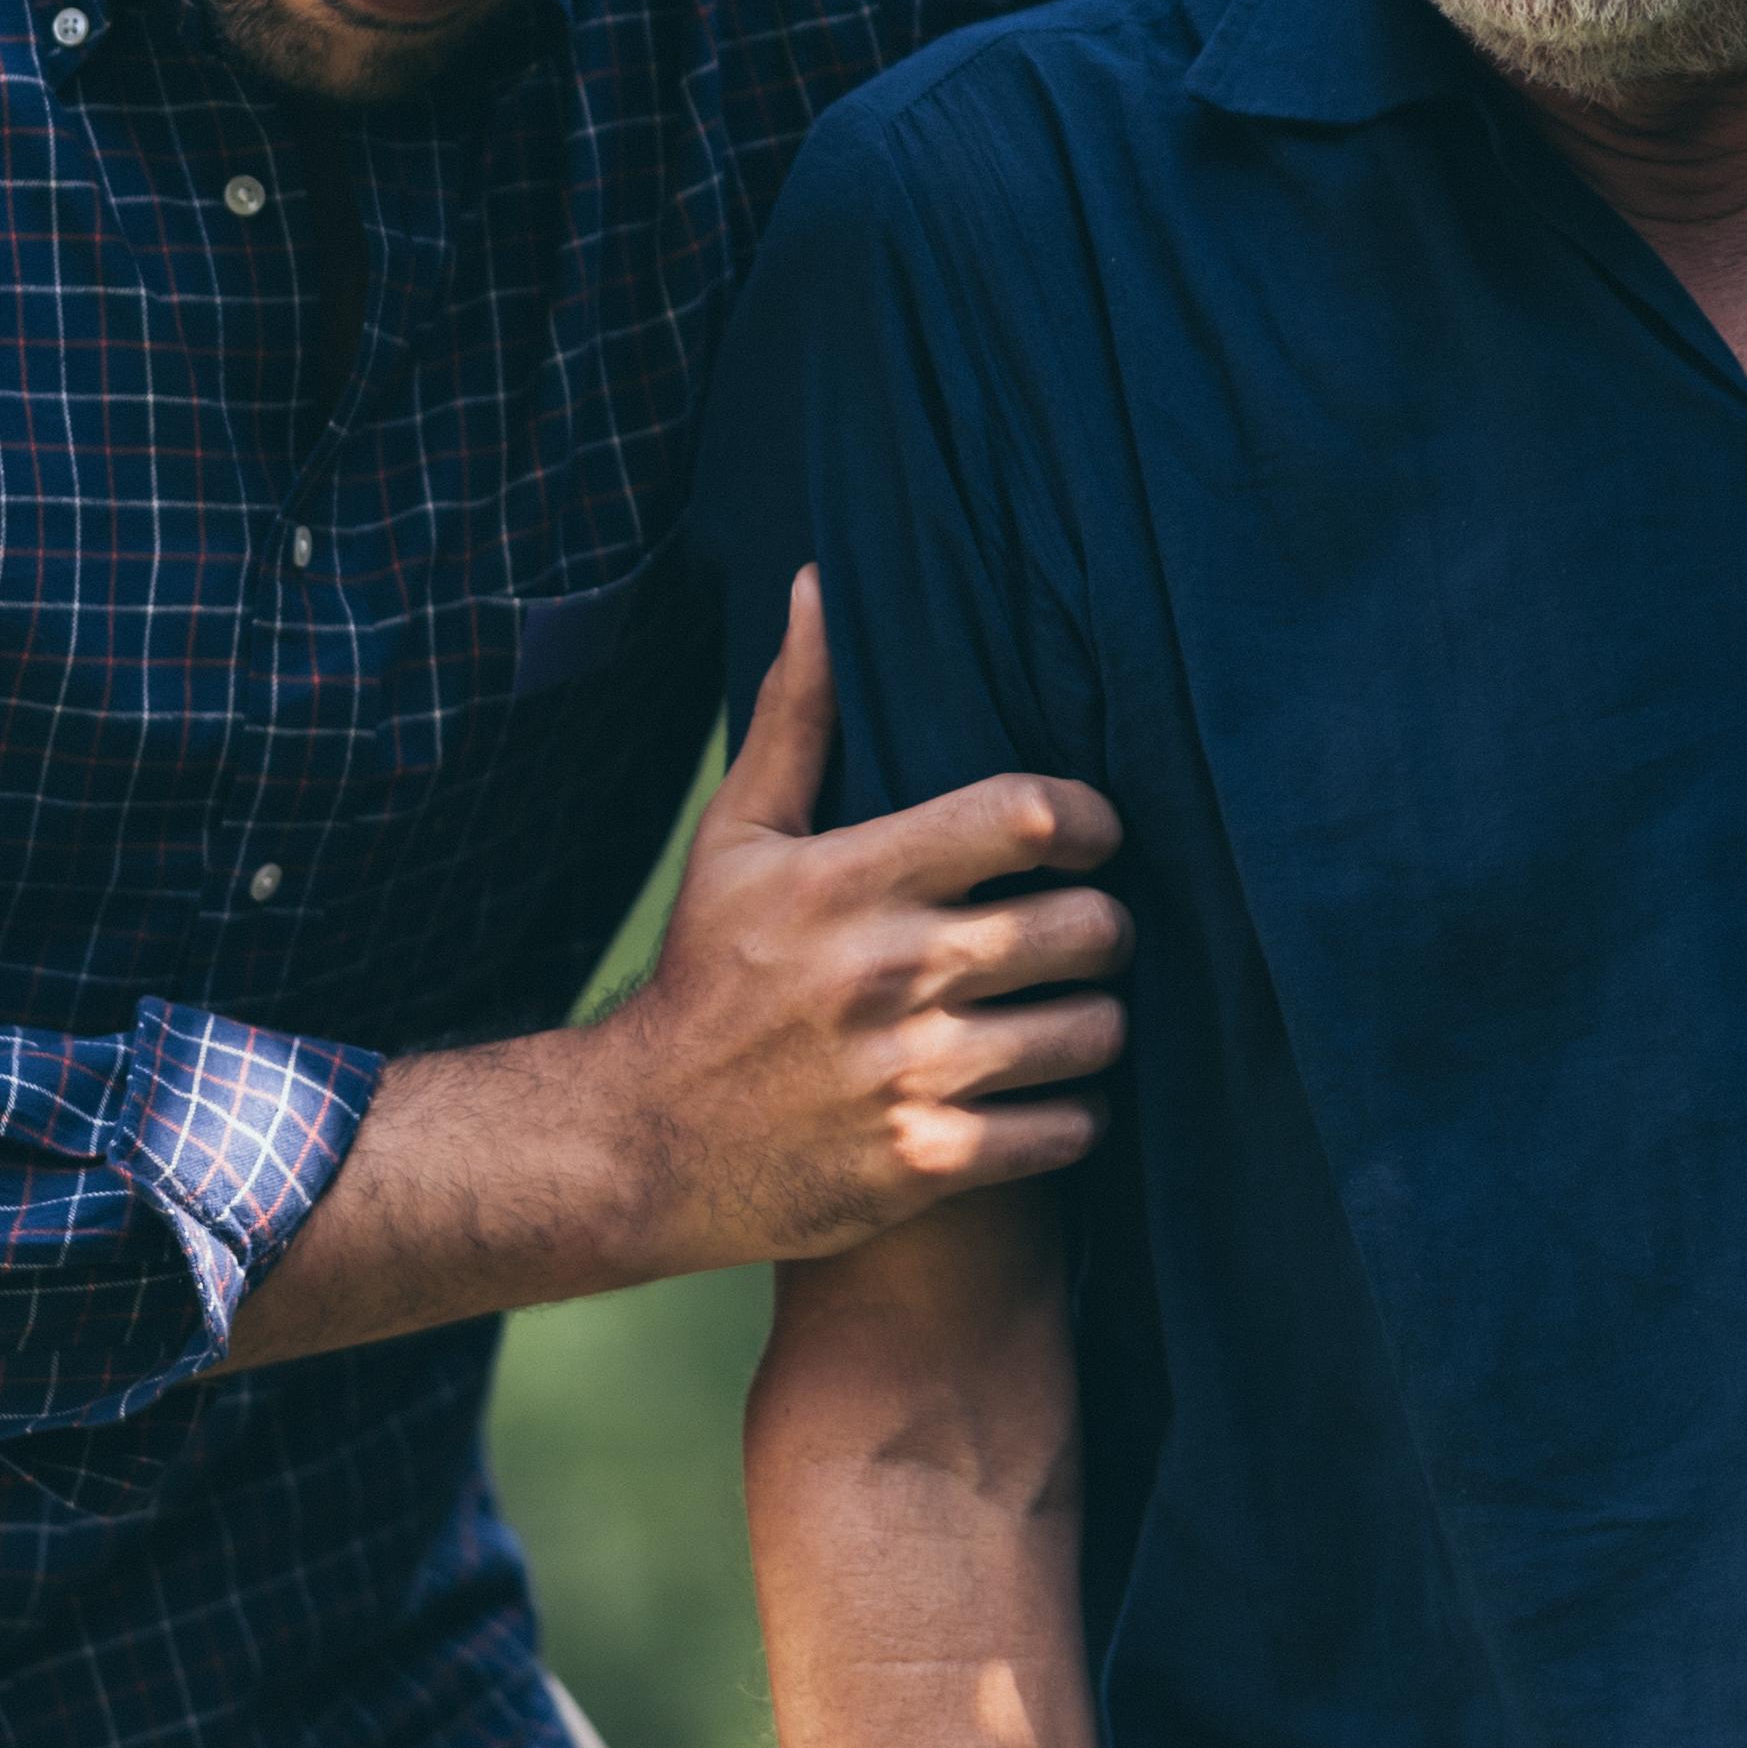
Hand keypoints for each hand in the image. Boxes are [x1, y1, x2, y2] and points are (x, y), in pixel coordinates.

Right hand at [591, 573, 1132, 1277]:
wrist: (639, 1146)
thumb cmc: (707, 976)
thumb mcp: (737, 840)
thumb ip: (799, 714)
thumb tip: (823, 584)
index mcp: (852, 879)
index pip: (1025, 817)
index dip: (1088, 818)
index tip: (1088, 835)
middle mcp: (889, 972)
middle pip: (1087, 927)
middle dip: (1107, 926)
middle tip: (1087, 931)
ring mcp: (910, 1075)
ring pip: (1093, 1033)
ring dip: (1098, 1022)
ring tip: (1071, 1013)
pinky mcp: (924, 1164)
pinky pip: (1067, 1130)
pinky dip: (1073, 1114)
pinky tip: (1044, 1095)